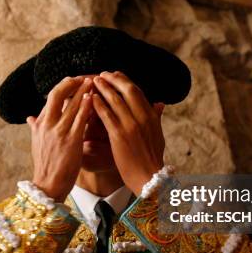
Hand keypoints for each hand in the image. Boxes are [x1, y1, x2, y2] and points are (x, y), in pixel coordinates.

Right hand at [27, 77, 92, 201]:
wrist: (48, 186)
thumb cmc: (45, 166)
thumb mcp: (36, 143)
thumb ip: (35, 128)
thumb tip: (30, 117)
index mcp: (40, 124)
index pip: (51, 98)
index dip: (63, 87)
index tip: (73, 80)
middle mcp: (47, 125)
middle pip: (57, 94)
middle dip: (71, 82)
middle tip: (84, 77)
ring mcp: (58, 132)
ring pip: (71, 104)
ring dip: (83, 90)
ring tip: (93, 81)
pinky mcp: (71, 140)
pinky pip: (80, 119)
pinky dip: (86, 106)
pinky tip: (93, 98)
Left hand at [92, 71, 164, 195]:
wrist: (149, 178)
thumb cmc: (152, 159)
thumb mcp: (158, 135)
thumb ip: (157, 118)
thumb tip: (160, 104)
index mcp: (152, 116)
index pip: (138, 91)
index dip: (125, 81)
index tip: (116, 75)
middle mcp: (143, 117)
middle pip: (128, 90)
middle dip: (114, 79)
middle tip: (103, 74)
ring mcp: (131, 125)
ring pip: (116, 99)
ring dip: (104, 88)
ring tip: (94, 81)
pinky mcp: (119, 135)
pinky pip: (107, 114)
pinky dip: (98, 104)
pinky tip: (91, 98)